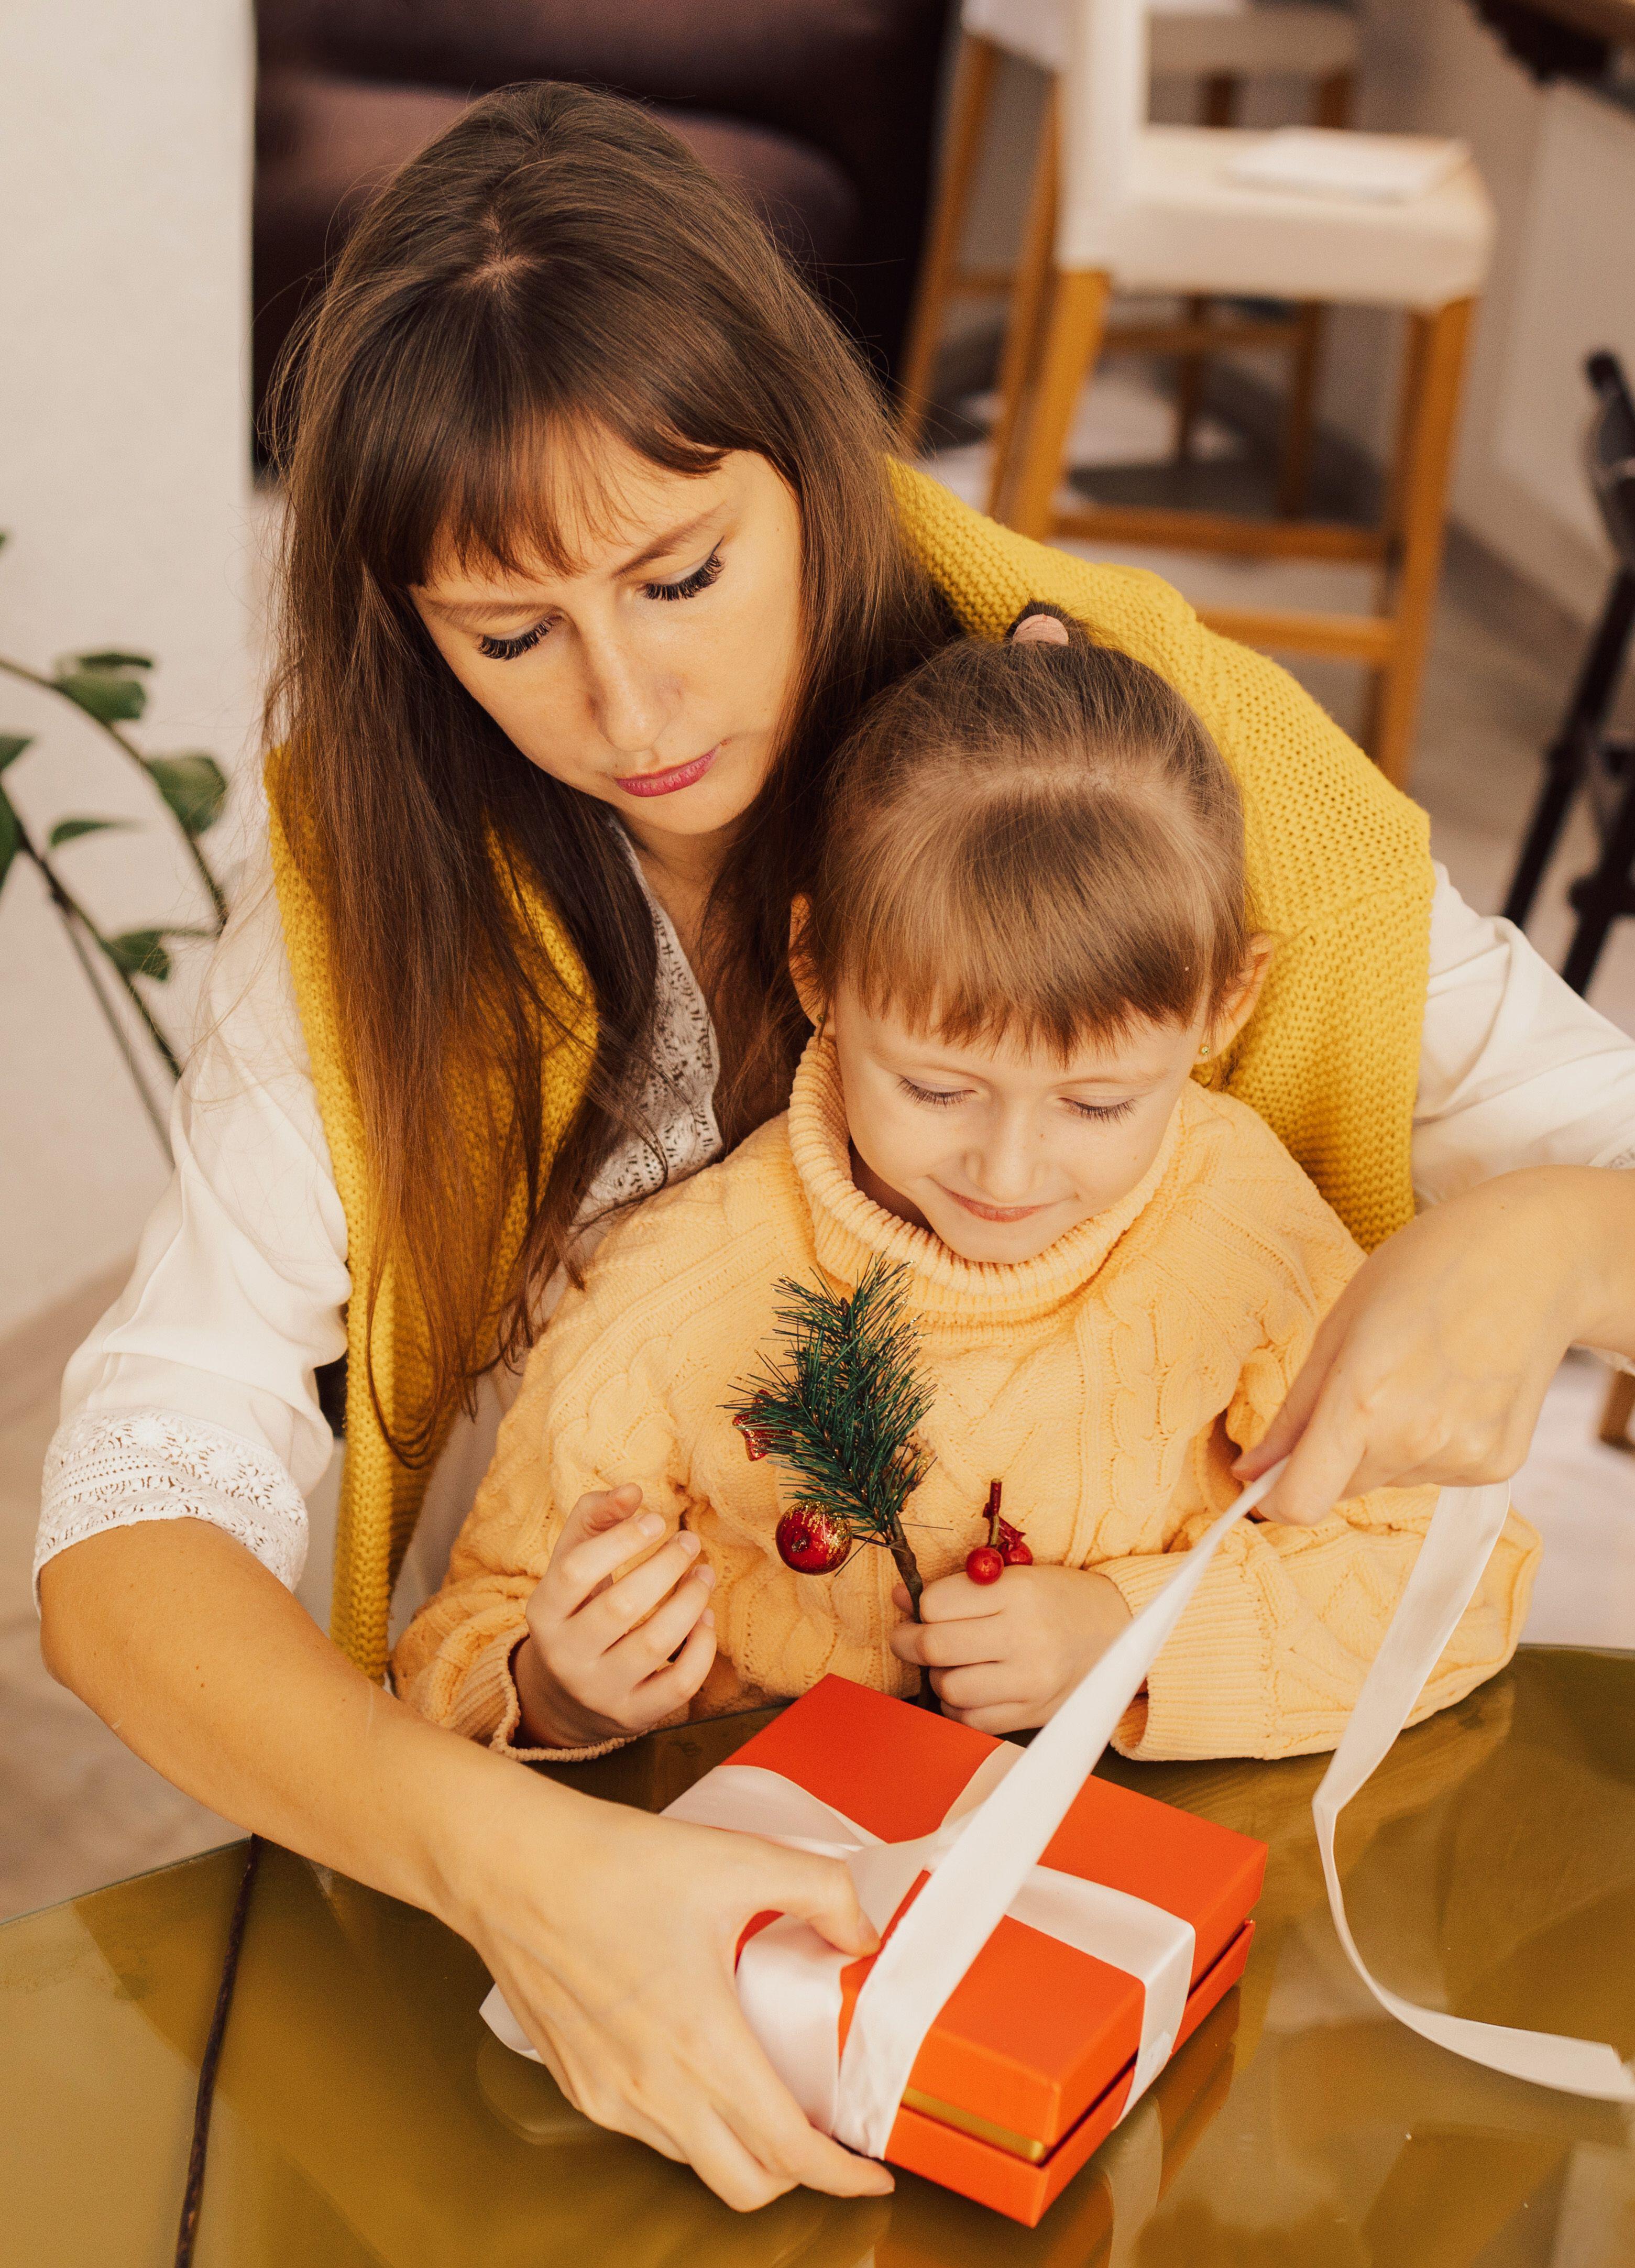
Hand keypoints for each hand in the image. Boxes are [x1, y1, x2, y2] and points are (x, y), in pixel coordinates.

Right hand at [463, 1774, 895, 2210]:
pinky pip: (647, 2132)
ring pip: (694, 2162)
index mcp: (702, 2043)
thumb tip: (861, 1933)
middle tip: (826, 2137)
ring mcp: (608, 2095)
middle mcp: (653, 2088)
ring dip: (740, 2148)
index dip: (842, 2175)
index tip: (872, 2174)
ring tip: (765, 2095)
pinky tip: (700, 2068)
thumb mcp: (738, 1858)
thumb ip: (821, 1891)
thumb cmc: (612, 1863)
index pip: (787, 2151)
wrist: (511, 1865)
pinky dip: (689, 2123)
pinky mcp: (578, 2084)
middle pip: (745, 2185)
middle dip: (798, 2175)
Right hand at [514, 1484, 716, 1746]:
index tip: (657, 1520)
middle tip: (690, 1542)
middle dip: (666, 1566)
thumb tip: (633, 1490)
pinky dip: (702, 1648)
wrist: (567, 1696)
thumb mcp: (572, 1562)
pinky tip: (706, 1620)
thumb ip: (595, 1516)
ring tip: (704, 1574)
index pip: (576, 1570)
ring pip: (655, 1644)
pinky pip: (678, 1684)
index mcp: (544, 1612)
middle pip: (621, 1606)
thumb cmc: (577, 1610)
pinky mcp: (633, 1716)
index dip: (621, 1539)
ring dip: (690, 1601)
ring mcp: (600, 1691)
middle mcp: (566, 1656)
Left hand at [887, 1564, 1131, 1734]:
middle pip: (935, 1646)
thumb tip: (901, 1599)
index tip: (919, 1608)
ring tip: (951, 1664)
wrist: (1119, 1631)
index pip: (936, 1603)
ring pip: (949, 1688)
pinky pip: (971, 1720)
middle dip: (909, 1643)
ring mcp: (1029, 1681)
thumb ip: (958, 1590)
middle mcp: (1024, 1637)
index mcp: (1018, 1592)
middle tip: (910, 1639)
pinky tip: (969, 1690)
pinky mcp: (1033, 1714)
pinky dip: (958, 1707)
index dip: (918, 1606)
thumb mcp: (1013, 1579)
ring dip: (938, 1677)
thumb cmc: (1058, 1599)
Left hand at [1238, 1165, 1634, 1524]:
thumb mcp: (1340, 1324)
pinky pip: (1435, 1474)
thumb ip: (1294, 1411)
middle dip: (1331, 1457)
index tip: (1266, 1481)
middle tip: (1358, 1389)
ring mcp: (1463, 1456)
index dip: (1273, 1499)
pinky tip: (1451, 1391)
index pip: (1301, 1501)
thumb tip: (1252, 1469)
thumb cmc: (1427, 1269)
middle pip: (1341, 1489)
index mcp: (1364, 1400)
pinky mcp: (1498, 1464)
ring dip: (1383, 1447)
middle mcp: (1416, 1439)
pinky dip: (1430, 1446)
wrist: (1534, 1258)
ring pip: (1388, 1479)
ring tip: (1415, 1378)